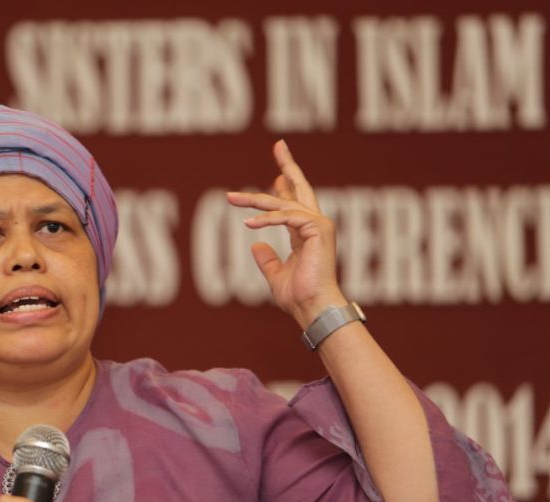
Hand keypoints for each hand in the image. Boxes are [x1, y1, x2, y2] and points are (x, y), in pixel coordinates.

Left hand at [226, 140, 346, 328]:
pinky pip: (287, 217)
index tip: (276, 170)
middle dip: (288, 165)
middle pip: (300, 188)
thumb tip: (255, 245)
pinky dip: (266, 220)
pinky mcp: (318, 229)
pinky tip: (248, 223)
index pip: (295, 202)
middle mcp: (316, 224)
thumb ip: (267, 259)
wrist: (312, 308)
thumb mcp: (276, 275)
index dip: (286, 183)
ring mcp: (319, 225)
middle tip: (279, 145)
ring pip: (283, 204)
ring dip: (254, 200)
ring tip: (231, 198)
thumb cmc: (299, 296)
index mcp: (307, 233)